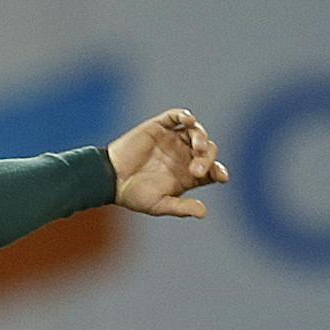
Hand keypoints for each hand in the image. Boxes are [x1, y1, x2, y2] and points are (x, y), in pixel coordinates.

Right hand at [107, 109, 227, 218]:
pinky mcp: (160, 127)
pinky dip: (184, 116)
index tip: (220, 176)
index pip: (212, 170)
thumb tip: (204, 213)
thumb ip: (181, 207)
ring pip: (196, 132)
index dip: (219, 171)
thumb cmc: (133, 195)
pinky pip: (177, 117)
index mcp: (188, 175)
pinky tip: (188, 121)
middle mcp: (184, 155)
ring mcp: (172, 139)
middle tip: (196, 170)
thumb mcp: (158, 205)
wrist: (109, 179)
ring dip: (201, 138)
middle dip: (206, 159)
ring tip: (197, 147)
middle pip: (207, 151)